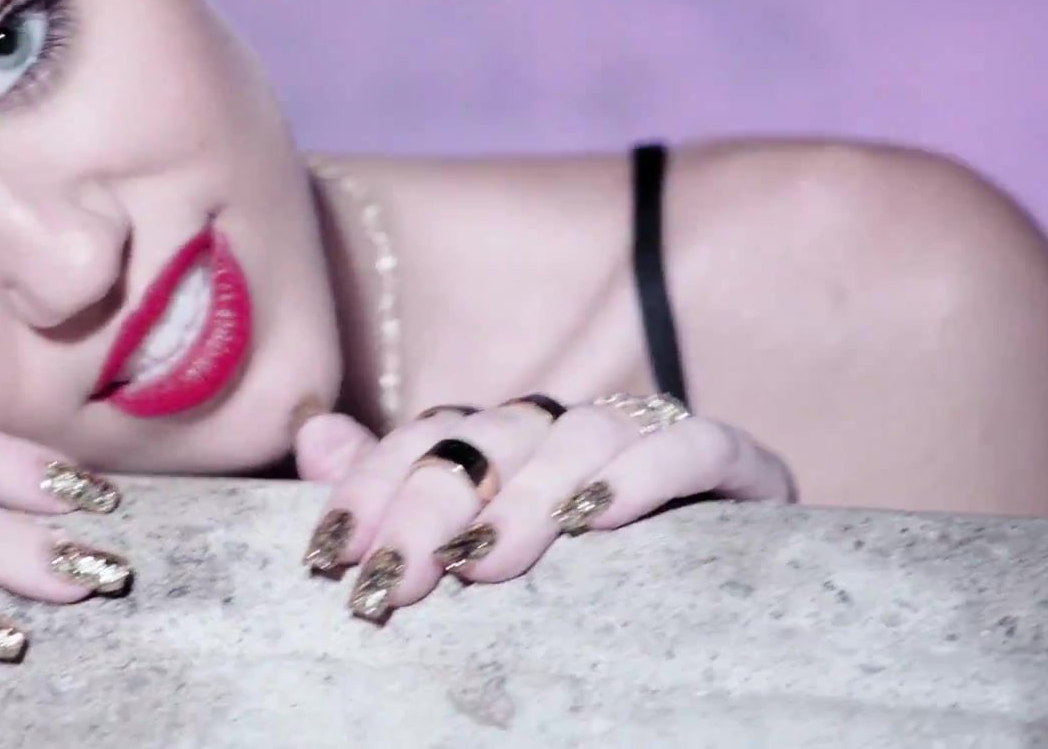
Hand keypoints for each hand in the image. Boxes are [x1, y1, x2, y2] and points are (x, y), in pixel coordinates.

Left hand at [295, 393, 792, 621]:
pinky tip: (595, 519)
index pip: (427, 436)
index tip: (330, 552)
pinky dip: (638, 477)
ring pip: (577, 437)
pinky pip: (685, 448)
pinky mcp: (731, 461)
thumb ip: (399, 493)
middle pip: (489, 438)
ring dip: (525, 498)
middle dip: (430, 506)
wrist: (734, 621)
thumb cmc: (587, 594)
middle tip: (393, 577)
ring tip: (482, 562)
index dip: (372, 485)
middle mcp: (569, 426)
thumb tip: (313, 437)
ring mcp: (648, 436)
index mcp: (508, 441)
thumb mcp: (477, 551)